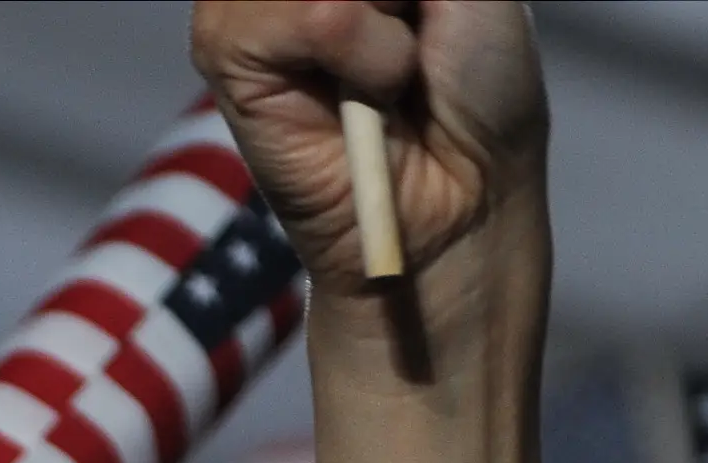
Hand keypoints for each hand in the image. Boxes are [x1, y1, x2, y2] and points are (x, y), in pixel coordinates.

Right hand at [191, 0, 548, 462]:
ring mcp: (250, 10)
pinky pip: (277, 18)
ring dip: (371, 12)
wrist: (464, 199)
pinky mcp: (227, 60)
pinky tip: (366, 93)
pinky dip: (344, 41)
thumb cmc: (480, 95)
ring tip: (392, 71)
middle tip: (413, 36)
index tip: (421, 9)